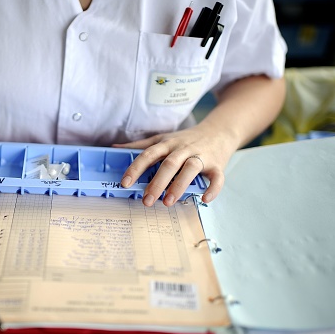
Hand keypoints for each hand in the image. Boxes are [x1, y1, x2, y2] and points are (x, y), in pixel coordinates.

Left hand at [114, 125, 237, 206]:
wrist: (220, 131)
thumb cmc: (186, 139)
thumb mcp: (163, 138)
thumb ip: (140, 145)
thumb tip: (114, 148)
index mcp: (168, 143)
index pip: (149, 154)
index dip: (136, 168)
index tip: (125, 183)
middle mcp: (183, 149)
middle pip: (169, 164)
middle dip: (157, 182)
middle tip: (146, 200)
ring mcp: (201, 156)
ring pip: (190, 169)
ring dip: (179, 185)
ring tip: (168, 202)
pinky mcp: (218, 164)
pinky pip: (217, 177)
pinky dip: (212, 188)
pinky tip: (204, 199)